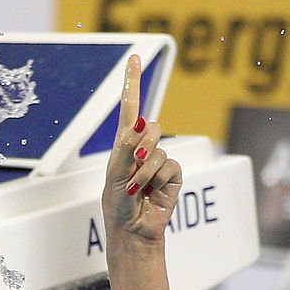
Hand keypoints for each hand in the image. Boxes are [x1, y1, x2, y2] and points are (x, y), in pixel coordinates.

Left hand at [102, 55, 181, 241]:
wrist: (132, 231)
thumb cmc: (118, 206)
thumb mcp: (115, 176)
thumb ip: (126, 148)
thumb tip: (140, 122)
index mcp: (124, 145)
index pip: (129, 108)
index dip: (132, 83)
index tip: (133, 58)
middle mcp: (142, 149)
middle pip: (150, 125)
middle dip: (142, 144)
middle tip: (133, 167)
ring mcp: (159, 161)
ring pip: (159, 149)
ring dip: (145, 171)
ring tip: (137, 190)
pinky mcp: (173, 176)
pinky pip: (170, 165)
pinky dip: (157, 179)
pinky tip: (152, 193)